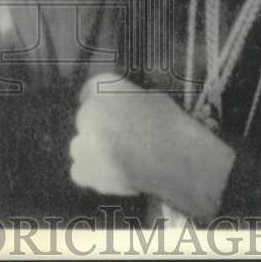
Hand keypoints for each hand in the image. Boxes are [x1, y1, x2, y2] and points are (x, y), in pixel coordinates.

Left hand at [70, 73, 235, 221]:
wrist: (180, 161)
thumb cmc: (172, 128)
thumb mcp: (149, 98)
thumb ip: (124, 100)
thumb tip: (116, 109)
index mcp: (104, 87)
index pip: (89, 92)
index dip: (100, 105)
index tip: (108, 116)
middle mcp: (89, 110)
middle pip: (85, 120)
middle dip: (99, 130)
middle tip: (122, 142)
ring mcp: (84, 141)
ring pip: (79, 147)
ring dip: (93, 153)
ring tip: (122, 161)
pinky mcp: (85, 169)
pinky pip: (80, 171)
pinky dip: (93, 175)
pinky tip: (115, 175)